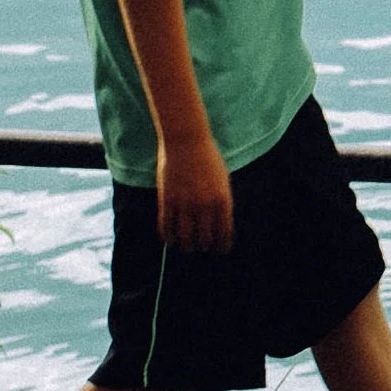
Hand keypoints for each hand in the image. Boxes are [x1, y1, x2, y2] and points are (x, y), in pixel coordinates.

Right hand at [156, 135, 234, 254]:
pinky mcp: (167, 200)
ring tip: (187, 246)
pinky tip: (170, 240)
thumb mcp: (222, 179)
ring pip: (185, 238)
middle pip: (204, 240)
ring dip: (187, 246)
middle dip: (204, 246)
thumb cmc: (207, 157)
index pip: (224, 234)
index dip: (222, 246)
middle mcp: (204, 205)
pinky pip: (166, 228)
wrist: (186, 139)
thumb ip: (221, 201)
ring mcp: (185, 204)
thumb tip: (218, 225)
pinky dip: (169, 237)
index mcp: (222, 200)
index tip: (220, 251)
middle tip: (202, 246)